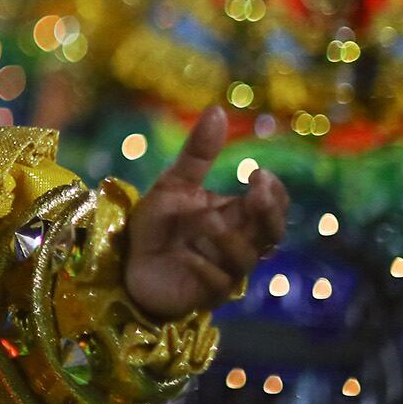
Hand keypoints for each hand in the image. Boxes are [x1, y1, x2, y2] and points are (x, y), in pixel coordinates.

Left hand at [121, 108, 287, 319]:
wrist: (127, 265)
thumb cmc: (157, 226)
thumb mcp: (173, 184)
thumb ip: (197, 154)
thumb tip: (217, 109)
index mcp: (236, 218)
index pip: (273, 206)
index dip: (274, 192)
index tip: (259, 173)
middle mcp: (237, 244)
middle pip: (272, 233)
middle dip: (269, 213)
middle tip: (254, 191)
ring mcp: (224, 271)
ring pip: (246, 258)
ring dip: (229, 238)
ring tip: (206, 220)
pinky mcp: (204, 294)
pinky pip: (216, 282)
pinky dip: (204, 266)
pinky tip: (187, 256)